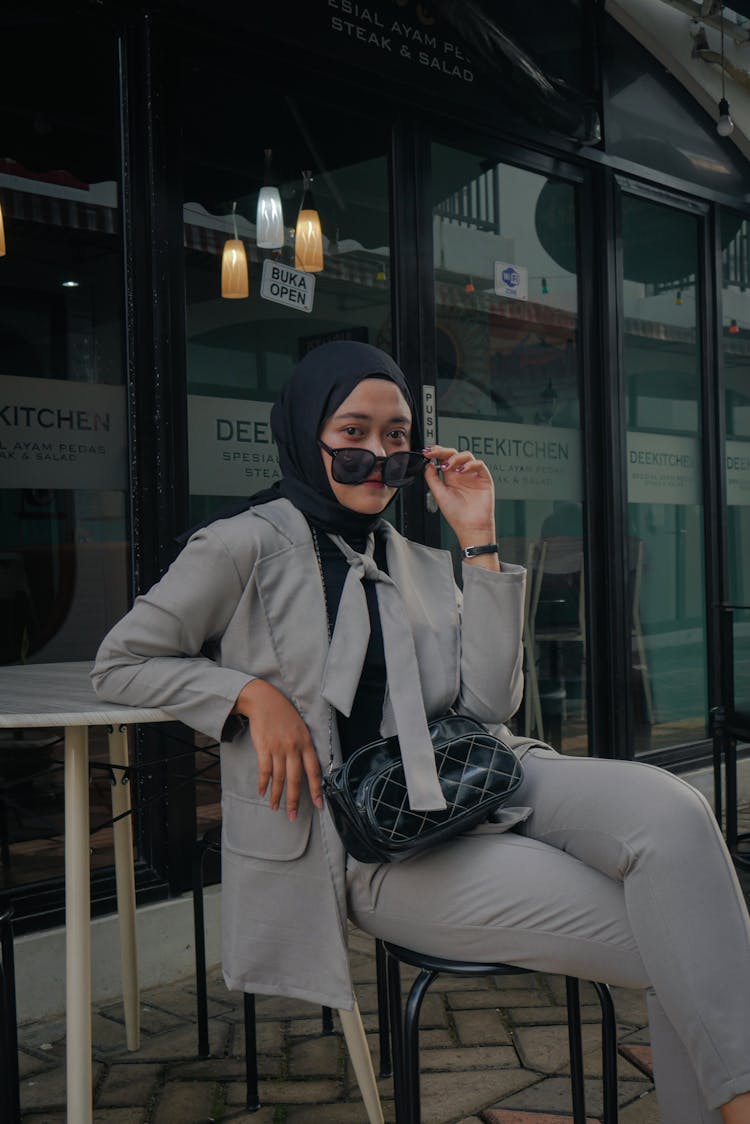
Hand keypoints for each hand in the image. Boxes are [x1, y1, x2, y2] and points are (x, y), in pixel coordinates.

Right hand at [233, 679, 322, 820]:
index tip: (319, 805)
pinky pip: (265, 770)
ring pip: (279, 778)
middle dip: (294, 800)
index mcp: (306, 742)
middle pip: (296, 779)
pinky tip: (263, 792)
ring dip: (276, 795)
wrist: (264, 700)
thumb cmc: (284, 714)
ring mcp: (278, 748)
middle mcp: (294, 747)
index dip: (316, 790)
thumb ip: (304, 747)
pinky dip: (263, 783)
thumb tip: (307, 769)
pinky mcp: (264, 748)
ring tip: (275, 808)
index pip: (314, 771)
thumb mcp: (301, 728)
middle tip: (293, 816)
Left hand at [423, 444, 495, 549]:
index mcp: (450, 478)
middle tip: (435, 453)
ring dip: (455, 458)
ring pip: (466, 456)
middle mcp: (461, 475)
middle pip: (454, 454)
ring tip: (447, 466)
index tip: (427, 452)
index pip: (443, 459)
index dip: (436, 453)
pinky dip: (470, 464)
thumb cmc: (456, 515)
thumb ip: (432, 478)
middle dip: (443, 451)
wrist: (470, 527)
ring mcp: (473, 475)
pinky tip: (462, 471)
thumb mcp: (439, 494)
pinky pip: (479, 464)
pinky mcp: (484, 478)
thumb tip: (428, 464)